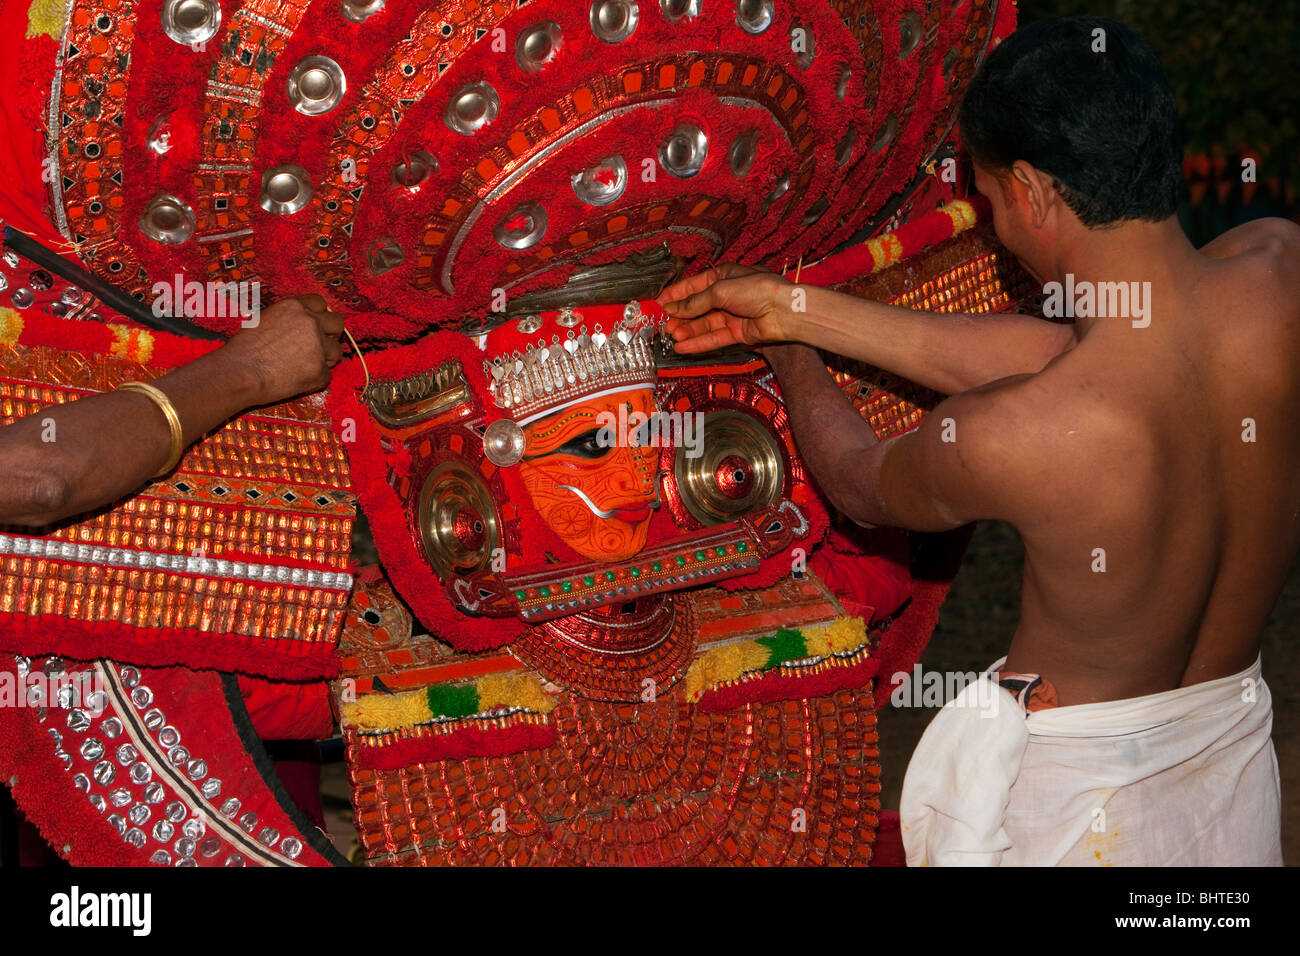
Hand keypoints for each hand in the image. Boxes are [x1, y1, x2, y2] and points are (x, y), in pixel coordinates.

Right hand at [224, 294, 345, 403]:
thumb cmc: (244, 348)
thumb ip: (288, 319)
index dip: (319, 316)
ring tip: (303, 366)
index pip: (320, 303)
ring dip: (325, 358)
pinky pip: (326, 374)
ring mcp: (318, 346)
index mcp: (295, 307)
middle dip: (331, 334)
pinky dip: (315, 379)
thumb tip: (299, 323)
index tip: (315, 325)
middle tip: (318, 346)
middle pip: (337, 323)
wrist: (240, 372)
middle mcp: (311, 322)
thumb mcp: (264, 319)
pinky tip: (296, 379)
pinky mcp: (320, 370)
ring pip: (336, 351)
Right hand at [656, 262, 793, 353]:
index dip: (675, 294)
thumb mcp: (720, 290)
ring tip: (671, 336)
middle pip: (697, 307)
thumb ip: (695, 302)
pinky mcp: (737, 333)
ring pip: (704, 324)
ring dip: (687, 330)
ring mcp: (732, 315)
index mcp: (723, 277)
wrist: (783, 311)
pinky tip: (683, 346)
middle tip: (663, 324)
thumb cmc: (757, 290)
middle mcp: (727, 295)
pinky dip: (698, 342)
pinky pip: (714, 338)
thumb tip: (674, 308)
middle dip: (680, 315)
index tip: (658, 303)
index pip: (693, 286)